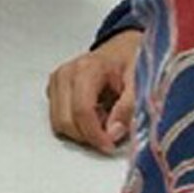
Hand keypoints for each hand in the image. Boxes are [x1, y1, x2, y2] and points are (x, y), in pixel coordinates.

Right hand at [46, 28, 140, 151]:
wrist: (122, 47)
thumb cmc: (130, 59)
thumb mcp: (139, 81)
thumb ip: (128, 106)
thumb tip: (113, 132)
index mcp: (86, 69)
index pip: (81, 110)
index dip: (94, 134)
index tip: (109, 145)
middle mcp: (65, 74)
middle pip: (65, 120)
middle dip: (87, 136)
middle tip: (110, 134)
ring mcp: (57, 81)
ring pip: (58, 123)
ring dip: (81, 131)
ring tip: (103, 119)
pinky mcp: (54, 89)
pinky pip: (57, 118)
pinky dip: (75, 124)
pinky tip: (93, 114)